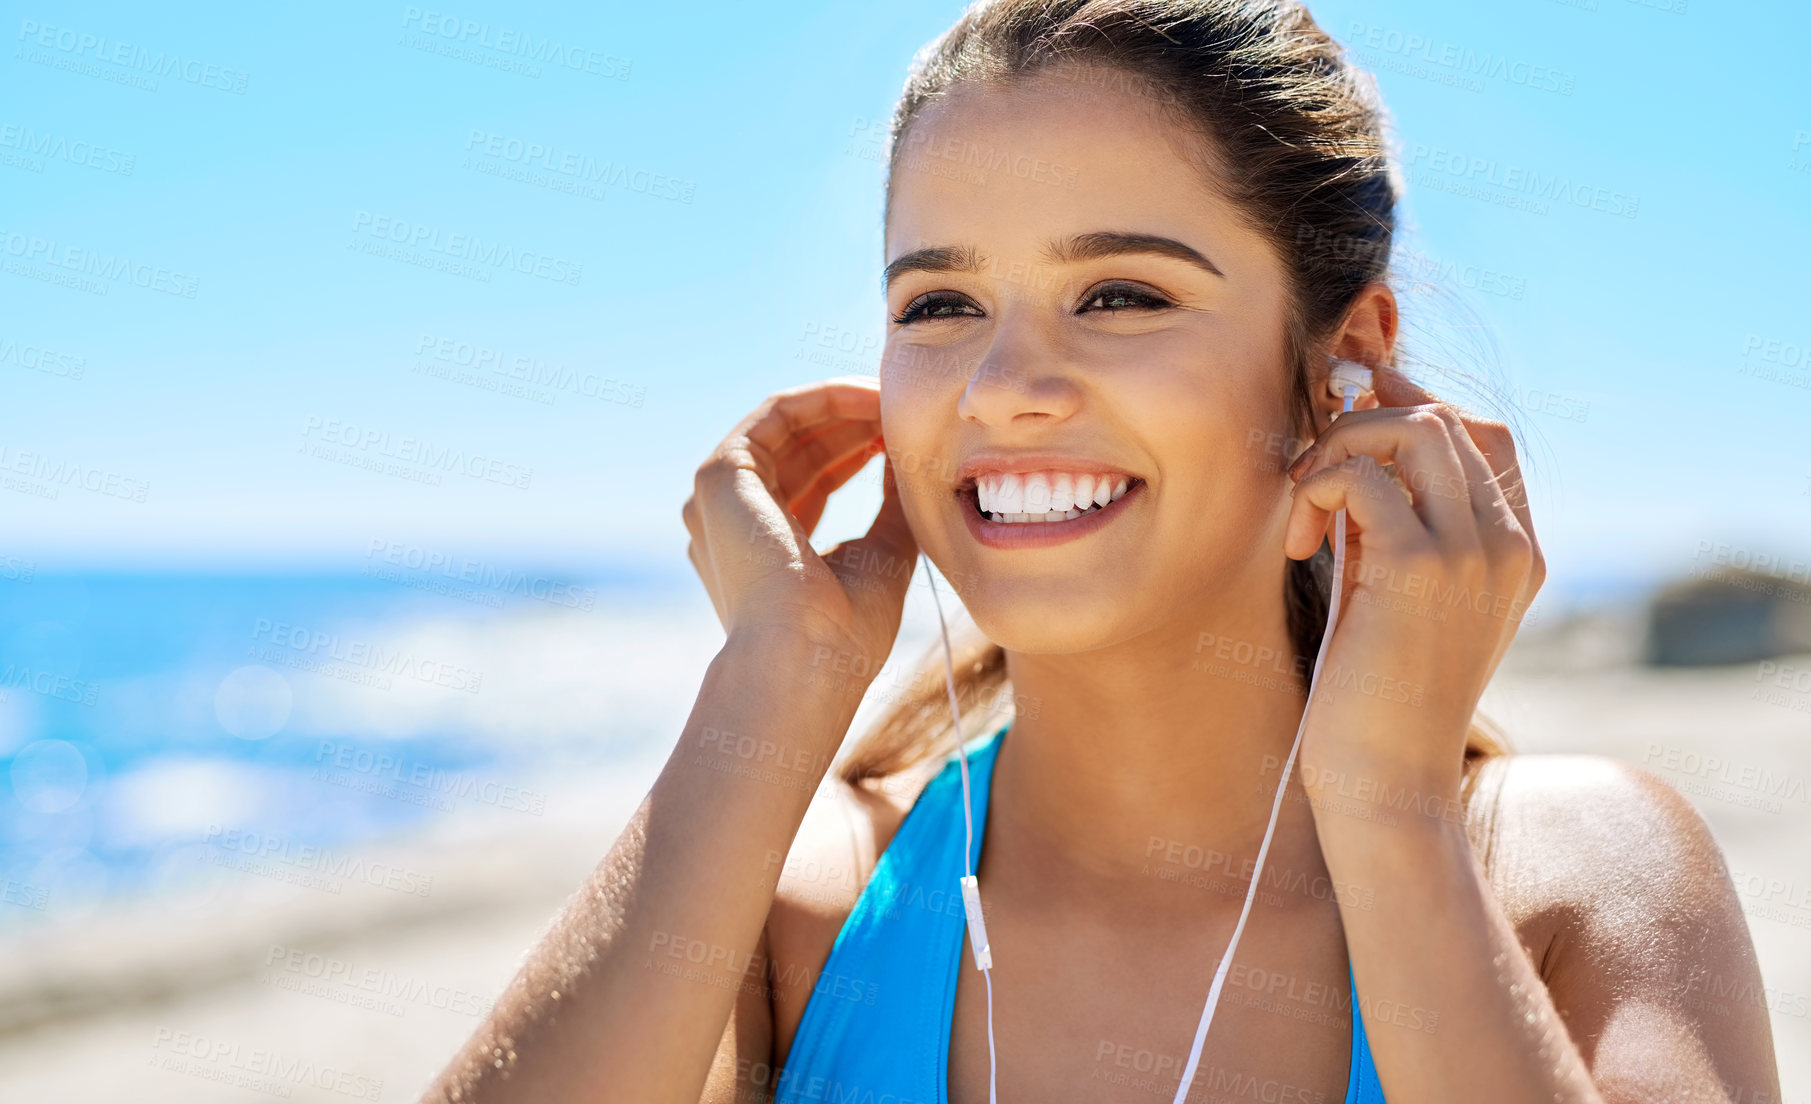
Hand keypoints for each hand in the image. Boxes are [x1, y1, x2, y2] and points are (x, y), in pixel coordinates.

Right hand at [682, 376, 917, 667]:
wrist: (804, 659)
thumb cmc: (843, 631)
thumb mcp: (881, 557)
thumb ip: (892, 508)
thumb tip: (910, 460)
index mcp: (761, 550)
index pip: (813, 483)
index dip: (859, 454)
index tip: (904, 440)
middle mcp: (732, 521)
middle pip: (800, 451)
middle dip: (854, 426)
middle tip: (904, 411)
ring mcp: (720, 497)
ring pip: (788, 428)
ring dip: (843, 408)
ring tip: (894, 403)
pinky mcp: (721, 473)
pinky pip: (777, 414)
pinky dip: (825, 400)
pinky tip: (870, 399)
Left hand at [1282, 366, 1544, 792]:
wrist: (1387, 783)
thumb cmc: (1379, 699)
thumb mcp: (1401, 600)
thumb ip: (1397, 530)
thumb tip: (1353, 453)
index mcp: (1516, 553)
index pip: (1483, 434)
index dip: (1413, 406)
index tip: (1348, 413)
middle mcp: (1508, 545)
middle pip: (1445, 418)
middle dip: (1362, 425)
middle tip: (1309, 477)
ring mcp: (1472, 553)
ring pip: (1414, 426)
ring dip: (1340, 447)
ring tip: (1305, 506)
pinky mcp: (1420, 569)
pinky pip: (1361, 476)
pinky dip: (1316, 489)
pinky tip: (1300, 545)